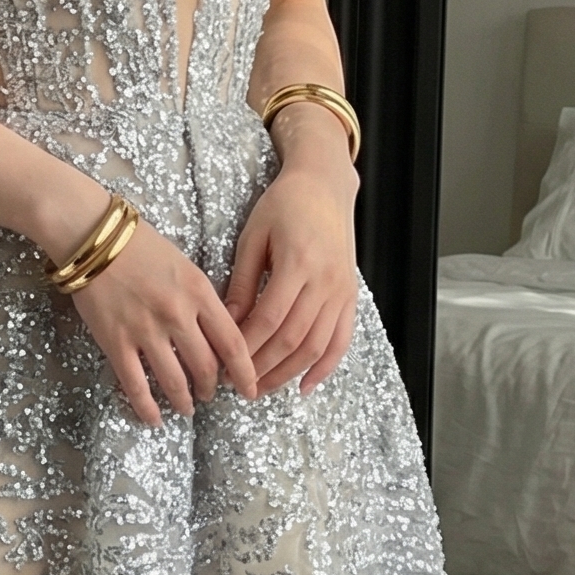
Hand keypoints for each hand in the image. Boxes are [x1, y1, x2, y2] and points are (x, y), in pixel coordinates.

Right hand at [71, 218, 259, 426]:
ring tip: (187, 407)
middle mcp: (177, 315)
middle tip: (210, 393)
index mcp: (199, 293)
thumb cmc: (141, 246)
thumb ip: (203, 300)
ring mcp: (146, 331)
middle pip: (206, 366)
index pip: (232, 342)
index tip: (250, 389)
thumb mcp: (185, 267)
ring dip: (184, 400)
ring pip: (174, 380)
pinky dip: (147, 407)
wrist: (94, 237)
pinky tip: (154, 419)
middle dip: (211, 387)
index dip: (245, 372)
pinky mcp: (116, 342)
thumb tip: (217, 336)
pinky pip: (135, 384)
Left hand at [224, 138, 359, 395]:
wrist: (324, 186)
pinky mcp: (351, 296)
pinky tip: (305, 386)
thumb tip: (227, 324)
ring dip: (289, 373)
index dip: (247, 345)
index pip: (270, 318)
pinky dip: (325, 368)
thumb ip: (242, 281)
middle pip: (293, 338)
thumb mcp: (253, 236)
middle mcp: (325, 281)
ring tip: (262, 388)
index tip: (224, 362)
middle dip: (263, 366)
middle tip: (237, 384)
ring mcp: (342, 291)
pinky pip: (342, 340)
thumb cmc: (283, 205)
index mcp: (298, 262)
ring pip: (317, 346)